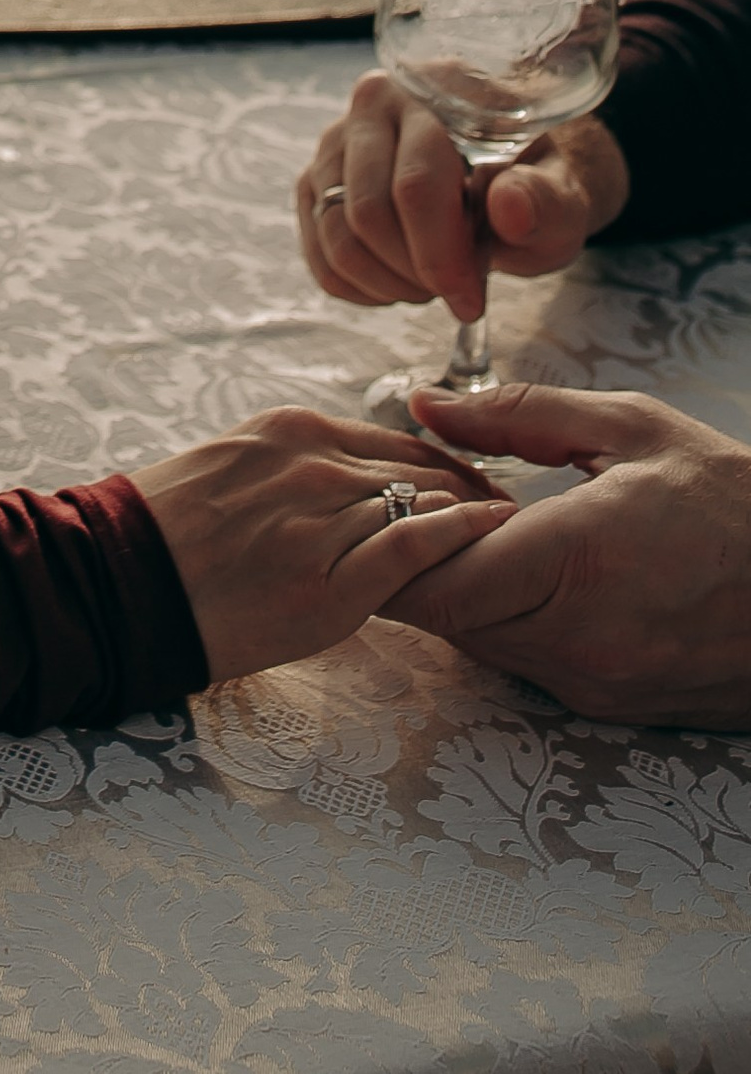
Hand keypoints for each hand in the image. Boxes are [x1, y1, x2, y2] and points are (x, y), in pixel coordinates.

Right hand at [131, 405, 512, 680]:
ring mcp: (320, 517)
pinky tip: (493, 530)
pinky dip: (460, 532)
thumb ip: (293, 467)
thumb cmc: (167, 535)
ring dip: (471, 511)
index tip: (470, 483)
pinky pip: (413, 543)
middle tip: (506, 510)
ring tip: (510, 528)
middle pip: (417, 468)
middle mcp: (310, 461)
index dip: (441, 462)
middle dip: (467, 487)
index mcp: (288, 430)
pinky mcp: (328, 579)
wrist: (121, 582)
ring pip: (422, 499)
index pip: (391, 440)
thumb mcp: (232, 468)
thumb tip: (345, 483)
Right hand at [296, 71, 629, 324]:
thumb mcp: (561, 198)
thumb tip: (509, 207)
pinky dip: (358, 288)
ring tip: (431, 284)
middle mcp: (372, 104)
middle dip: (414, 273)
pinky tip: (400, 283)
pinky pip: (319, 254)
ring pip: (336, 234)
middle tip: (457, 291)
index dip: (440, 254)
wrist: (504, 176)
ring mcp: (335, 143)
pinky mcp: (315, 182)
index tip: (470, 299)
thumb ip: (545, 201)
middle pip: (368, 212)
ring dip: (386, 283)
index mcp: (435, 91)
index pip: (416, 183)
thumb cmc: (533, 185)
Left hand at [382, 385, 750, 722]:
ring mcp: (595, 685)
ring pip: (479, 644)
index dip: (398, 542)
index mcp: (578, 561)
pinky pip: (525, 663)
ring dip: (459, 594)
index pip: (436, 579)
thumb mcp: (631, 428)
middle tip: (419, 509)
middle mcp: (579, 640)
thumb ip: (516, 415)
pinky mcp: (610, 707)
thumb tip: (425, 406)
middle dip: (417, 565)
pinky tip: (523, 574)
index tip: (397, 498)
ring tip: (474, 533)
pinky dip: (504, 620)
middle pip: (444, 618)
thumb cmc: (734, 500)